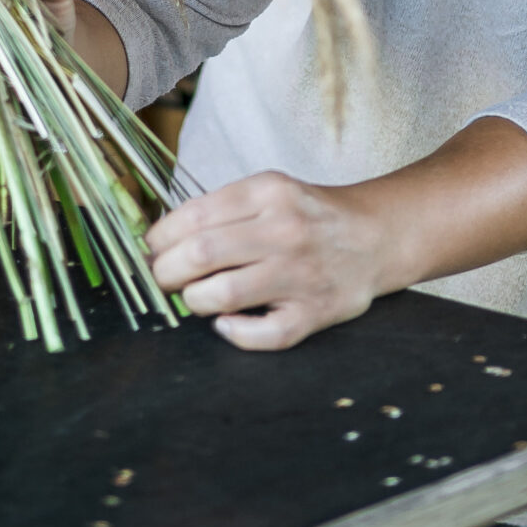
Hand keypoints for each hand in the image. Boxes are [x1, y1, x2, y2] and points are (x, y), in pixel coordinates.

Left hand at [145, 117, 526, 354]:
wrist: (375, 236)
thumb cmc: (308, 216)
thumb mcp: (268, 191)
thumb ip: (220, 209)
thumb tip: (157, 239)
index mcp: (269, 192)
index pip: (192, 217)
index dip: (159, 240)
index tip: (151, 250)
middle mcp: (284, 230)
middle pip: (200, 256)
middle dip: (165, 273)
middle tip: (162, 279)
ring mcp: (300, 274)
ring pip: (221, 296)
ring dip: (194, 302)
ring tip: (195, 298)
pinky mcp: (313, 313)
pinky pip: (260, 335)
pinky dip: (233, 332)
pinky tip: (227, 322)